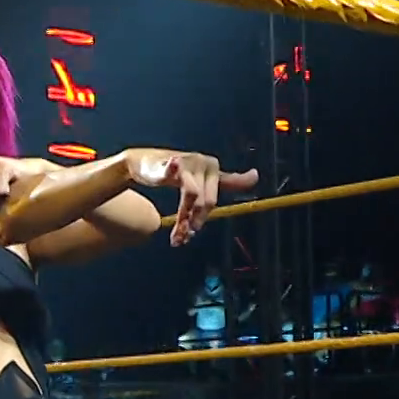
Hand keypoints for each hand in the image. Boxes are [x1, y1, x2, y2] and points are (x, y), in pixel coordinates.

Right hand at [123, 149, 259, 246]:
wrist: (142, 161)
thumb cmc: (174, 171)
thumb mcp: (201, 178)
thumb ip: (227, 180)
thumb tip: (257, 176)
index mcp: (213, 168)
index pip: (213, 198)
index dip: (205, 215)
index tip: (195, 229)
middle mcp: (205, 164)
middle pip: (205, 201)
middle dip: (195, 221)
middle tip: (184, 237)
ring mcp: (188, 162)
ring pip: (192, 196)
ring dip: (183, 218)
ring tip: (177, 234)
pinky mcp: (170, 163)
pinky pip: (173, 178)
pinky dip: (174, 184)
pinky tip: (173, 183)